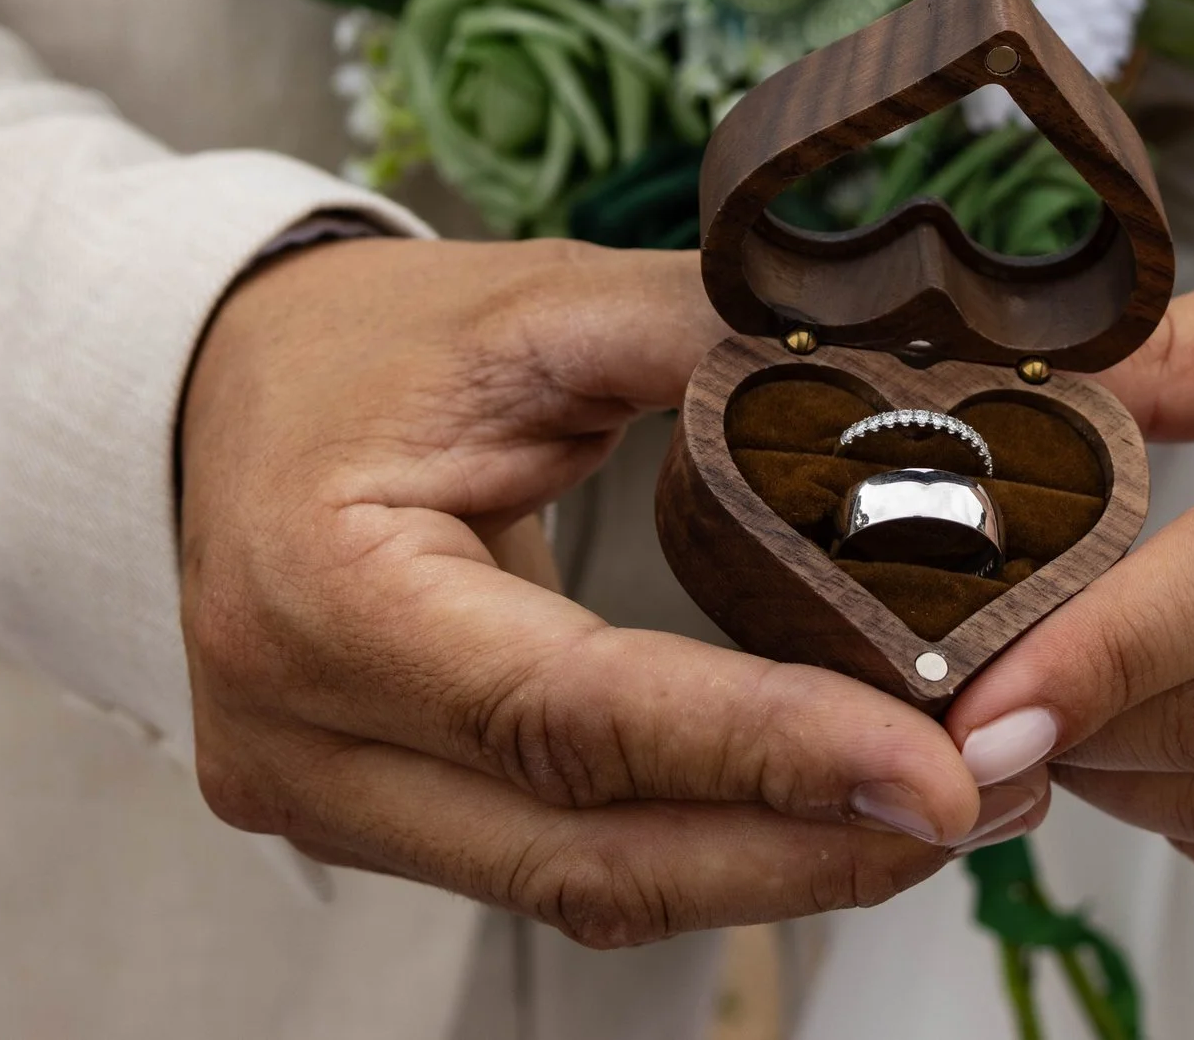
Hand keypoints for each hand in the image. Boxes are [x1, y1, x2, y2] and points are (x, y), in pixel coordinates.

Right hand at [181, 238, 1038, 946]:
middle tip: (981, 802)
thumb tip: (898, 363)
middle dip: (803, 848)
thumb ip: (701, 333)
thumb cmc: (356, 345)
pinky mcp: (368, 821)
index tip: (932, 770)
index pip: (570, 715)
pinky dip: (701, 846)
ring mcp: (325, 800)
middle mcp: (303, 736)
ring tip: (941, 809)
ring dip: (771, 864)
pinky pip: (557, 865)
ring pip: (582, 886)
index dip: (763, 751)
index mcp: (320, 592)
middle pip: (586, 853)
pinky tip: (822, 811)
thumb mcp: (526, 307)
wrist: (212, 393)